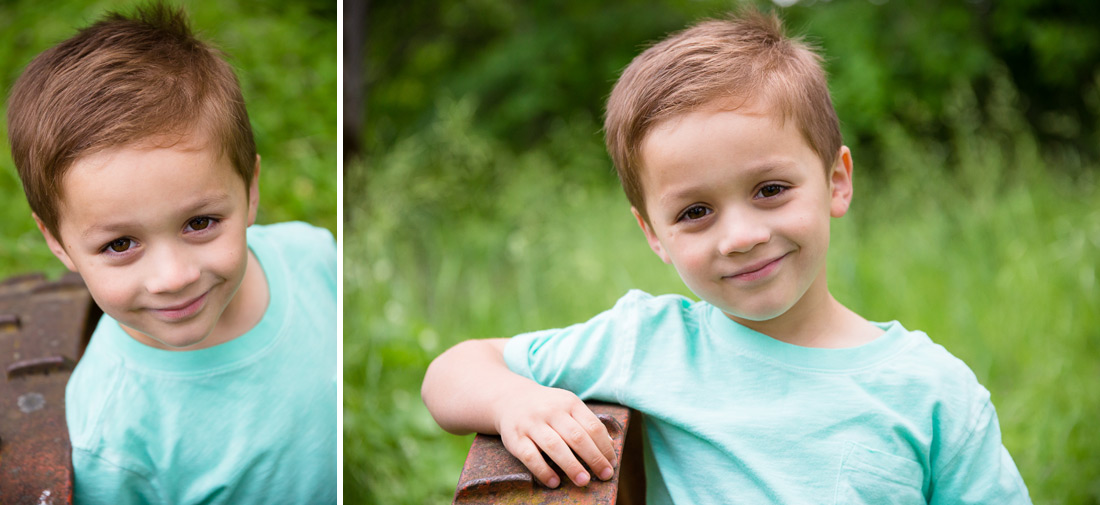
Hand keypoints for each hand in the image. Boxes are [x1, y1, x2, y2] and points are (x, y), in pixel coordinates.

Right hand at [493, 385, 616, 487]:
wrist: (511, 398)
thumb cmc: (548, 408)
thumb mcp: (568, 406)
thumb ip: (587, 423)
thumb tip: (610, 446)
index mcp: (569, 402)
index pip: (592, 426)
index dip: (604, 447)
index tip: (611, 464)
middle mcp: (551, 411)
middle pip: (577, 436)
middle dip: (593, 458)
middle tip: (604, 476)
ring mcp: (531, 424)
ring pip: (555, 446)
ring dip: (572, 466)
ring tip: (584, 481)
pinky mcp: (515, 438)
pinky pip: (530, 457)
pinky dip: (543, 471)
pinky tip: (555, 482)